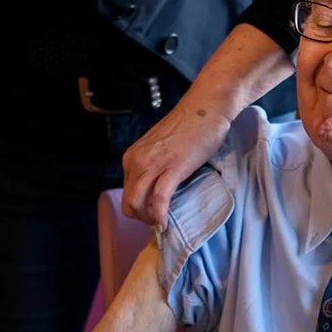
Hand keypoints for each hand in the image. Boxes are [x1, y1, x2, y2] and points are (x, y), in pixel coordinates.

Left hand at [119, 99, 232, 227]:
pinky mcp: (172, 168)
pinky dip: (160, 216)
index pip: (126, 191)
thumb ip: (153, 164)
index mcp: (132, 156)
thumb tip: (157, 186)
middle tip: (158, 222)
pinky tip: (165, 224)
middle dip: (141, 217)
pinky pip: (159, 199)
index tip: (153, 213)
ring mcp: (152, 164)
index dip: (138, 207)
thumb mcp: (160, 147)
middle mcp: (136, 161)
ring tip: (162, 224)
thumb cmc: (189, 125)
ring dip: (149, 219)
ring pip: (137, 203)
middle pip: (128, 202)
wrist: (206, 108)